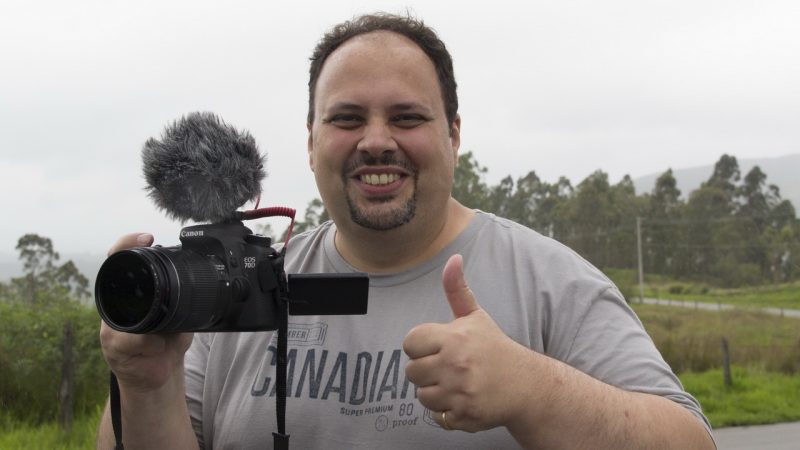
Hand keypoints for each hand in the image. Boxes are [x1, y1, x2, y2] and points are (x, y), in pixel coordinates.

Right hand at [98, 233, 192, 392]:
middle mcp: (115, 306)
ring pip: (126, 313)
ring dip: (150, 321)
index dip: (128, 243)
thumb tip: (205, 283)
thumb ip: (183, 299)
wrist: (159, 374)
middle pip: (112, 278)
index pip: (120, 259)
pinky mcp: (113, 347)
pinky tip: (158, 347)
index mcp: (130, 293)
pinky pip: (134, 340)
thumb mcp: (179, 316)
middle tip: (152, 274)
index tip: (147, 237)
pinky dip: (152, 343)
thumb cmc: (167, 341)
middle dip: (132, 274)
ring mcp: (111, 326)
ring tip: (163, 333)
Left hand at [403, 254, 532, 432]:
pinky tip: (462, 400)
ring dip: (435, 392)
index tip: (438, 347)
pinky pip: (436, 416)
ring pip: (421, 396)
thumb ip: (457, 289)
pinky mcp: (464, 415)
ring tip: (455, 384)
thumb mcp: (475, 317)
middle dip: (426, 371)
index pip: (410, 342)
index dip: (421, 346)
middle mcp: (455, 364)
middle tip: (447, 368)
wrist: (525, 385)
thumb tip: (453, 258)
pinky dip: (446, 412)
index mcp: (454, 337)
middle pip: (411, 371)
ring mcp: (460, 392)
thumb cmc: (494, 348)